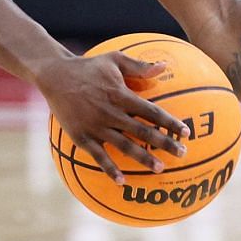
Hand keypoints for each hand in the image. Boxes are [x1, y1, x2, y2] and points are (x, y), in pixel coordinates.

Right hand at [38, 52, 189, 184]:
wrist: (54, 75)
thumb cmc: (88, 67)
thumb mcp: (113, 59)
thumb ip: (139, 66)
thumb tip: (165, 67)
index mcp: (120, 94)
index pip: (151, 111)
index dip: (170, 122)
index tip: (186, 133)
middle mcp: (110, 112)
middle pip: (142, 131)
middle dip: (164, 143)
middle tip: (183, 154)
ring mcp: (95, 126)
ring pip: (124, 145)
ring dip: (143, 158)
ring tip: (160, 168)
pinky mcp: (81, 136)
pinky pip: (98, 156)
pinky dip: (109, 169)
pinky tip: (122, 181)